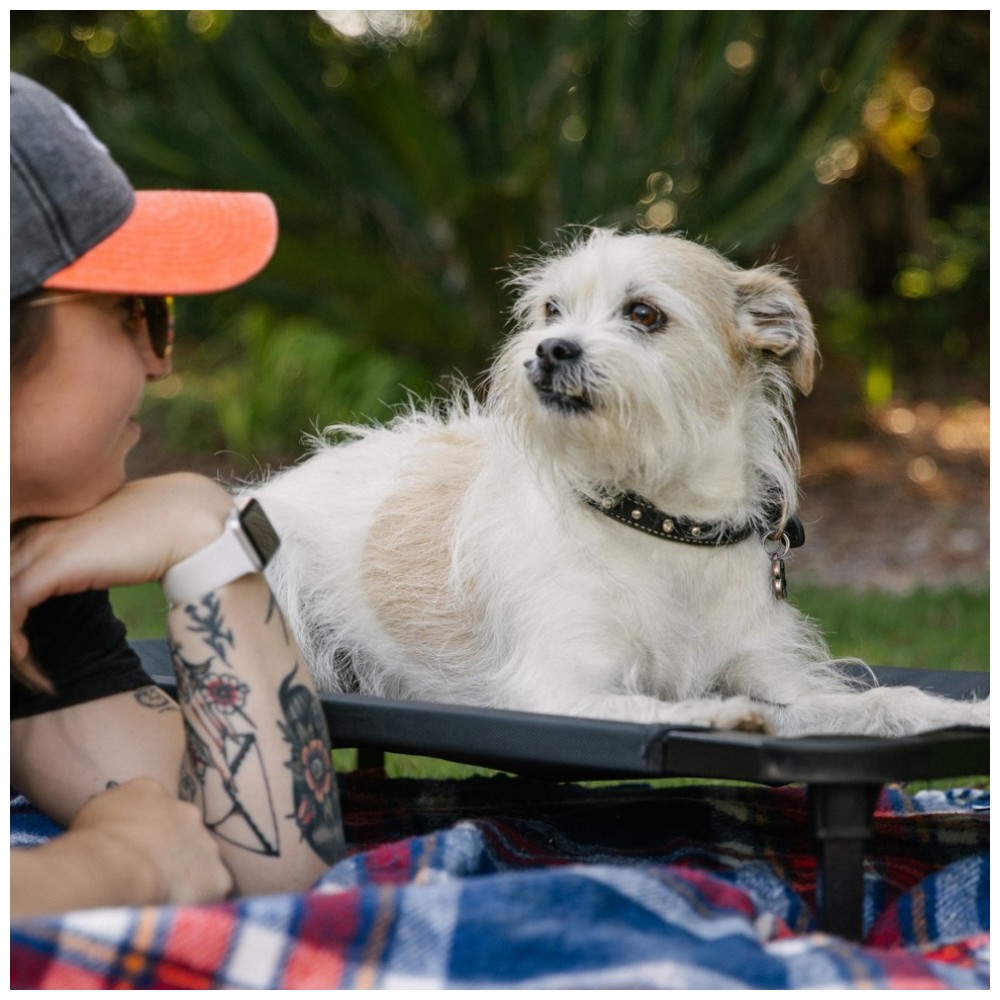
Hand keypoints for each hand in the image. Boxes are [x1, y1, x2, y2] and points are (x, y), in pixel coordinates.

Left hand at [10, 473, 231, 664]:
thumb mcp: (109, 545)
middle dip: (6, 630)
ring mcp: (41, 545)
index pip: (7, 572)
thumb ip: (85, 556)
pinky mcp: (53, 566)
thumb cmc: (160, 531)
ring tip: (27, 674)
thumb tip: (87, 575)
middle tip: (18, 664)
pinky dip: (14, 645)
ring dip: (8, 644)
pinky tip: (32, 666)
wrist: (189, 520)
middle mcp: (33, 530)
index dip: (11, 612)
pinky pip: (11, 611)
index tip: (22, 645)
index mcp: (45, 523)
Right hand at [11, 777, 232, 918]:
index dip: (141, 829)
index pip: (152, 805)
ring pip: (200, 858)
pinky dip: (198, 898)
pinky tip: (176, 909)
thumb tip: (115, 823)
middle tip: (147, 873)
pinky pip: (212, 887)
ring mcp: (205, 843)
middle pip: (182, 829)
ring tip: (160, 895)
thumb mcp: (91, 811)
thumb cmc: (91, 841)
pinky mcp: (216, 876)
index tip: (129, 849)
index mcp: (150, 790)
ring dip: (186, 873)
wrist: (114, 865)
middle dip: (169, 848)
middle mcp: (187, 810)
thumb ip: (112, 811)